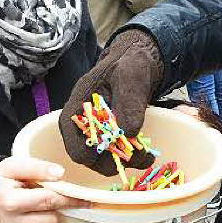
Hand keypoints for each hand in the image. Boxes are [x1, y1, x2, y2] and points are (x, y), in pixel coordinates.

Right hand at [0, 157, 83, 222]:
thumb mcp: (12, 166)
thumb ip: (36, 167)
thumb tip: (59, 173)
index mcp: (10, 201)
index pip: (48, 200)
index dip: (69, 197)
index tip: (85, 196)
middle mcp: (11, 221)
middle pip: (51, 215)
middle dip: (65, 204)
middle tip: (78, 198)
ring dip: (50, 212)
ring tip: (42, 199)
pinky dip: (39, 219)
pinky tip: (32, 209)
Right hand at [59, 29, 162, 174]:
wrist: (137, 60)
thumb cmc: (129, 64)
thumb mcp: (131, 77)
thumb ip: (129, 103)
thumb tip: (128, 133)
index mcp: (77, 108)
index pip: (75, 145)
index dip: (95, 155)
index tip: (120, 151)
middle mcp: (80, 123)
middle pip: (88, 157)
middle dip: (113, 162)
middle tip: (141, 159)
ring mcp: (93, 129)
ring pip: (101, 159)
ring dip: (123, 161)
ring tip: (146, 157)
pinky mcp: (107, 133)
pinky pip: (112, 152)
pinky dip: (127, 156)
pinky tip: (143, 152)